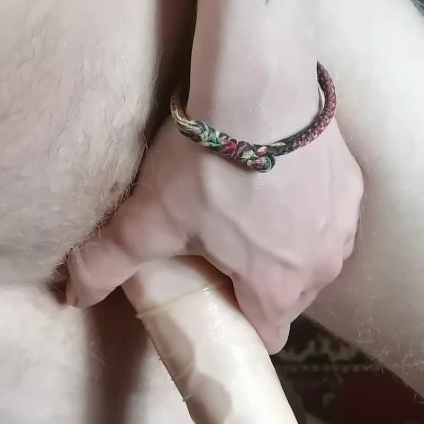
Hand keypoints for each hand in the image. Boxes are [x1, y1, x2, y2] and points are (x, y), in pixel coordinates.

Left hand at [65, 107, 363, 352]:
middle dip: (262, 283)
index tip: (217, 299)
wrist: (258, 87)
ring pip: (316, 255)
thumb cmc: (206, 164)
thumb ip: (106, 264)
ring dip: (290, 245)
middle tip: (224, 249)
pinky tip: (279, 178)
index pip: (268, 335)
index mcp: (277, 288)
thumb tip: (70, 296)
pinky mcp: (352, 184)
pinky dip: (308, 205)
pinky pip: (331, 213)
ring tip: (253, 210)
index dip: (241, 323)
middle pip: (292, 297)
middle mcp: (322, 266)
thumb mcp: (147, 220)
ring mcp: (343, 225)